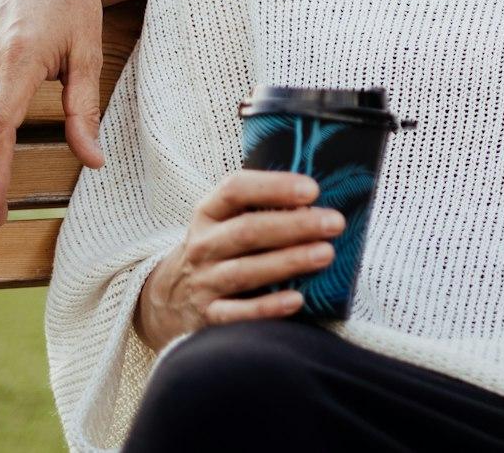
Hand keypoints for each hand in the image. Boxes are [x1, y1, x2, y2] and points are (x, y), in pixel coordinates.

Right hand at [135, 172, 343, 350]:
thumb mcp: (225, 220)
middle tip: (334, 223)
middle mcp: (203, 245)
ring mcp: (203, 282)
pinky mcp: (207, 317)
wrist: (170, 297)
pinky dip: (266, 308)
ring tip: (326, 254)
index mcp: (209, 212)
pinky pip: (237, 314)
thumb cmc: (219, 248)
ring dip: (288, 262)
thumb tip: (316, 204)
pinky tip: (296, 300)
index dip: (274, 187)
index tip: (312, 190)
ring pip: (245, 271)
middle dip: (294, 226)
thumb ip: (262, 207)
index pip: (235, 189)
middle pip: (247, 231)